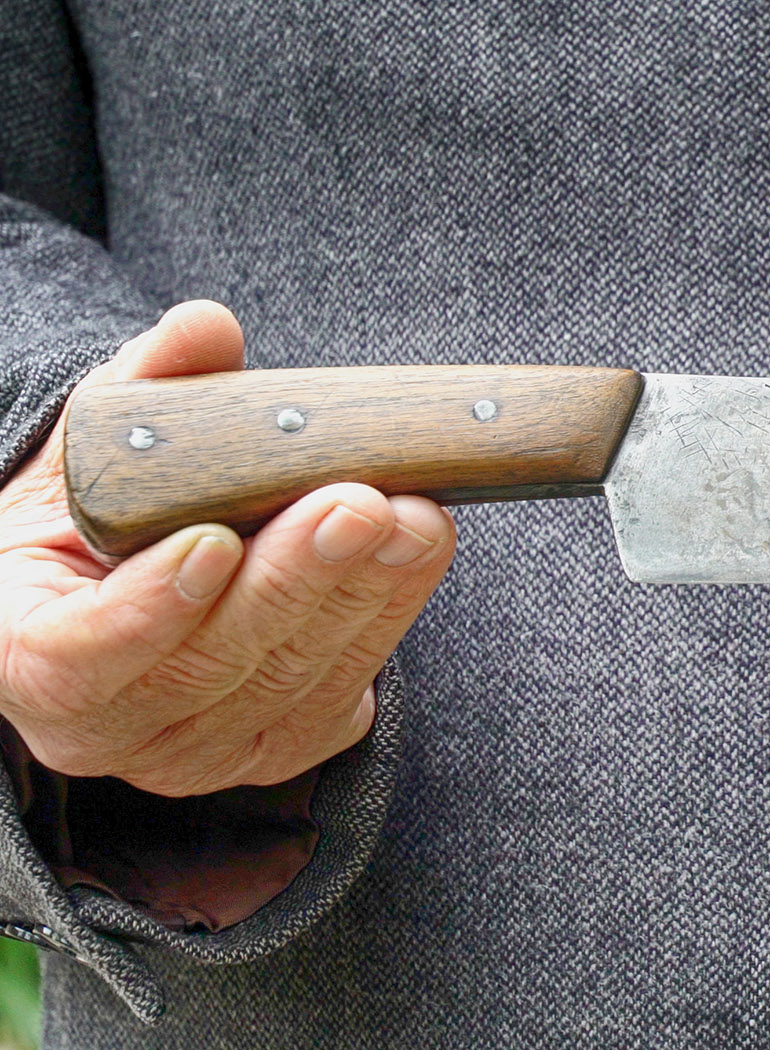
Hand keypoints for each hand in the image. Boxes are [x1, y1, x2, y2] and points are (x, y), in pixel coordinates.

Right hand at [0, 302, 454, 795]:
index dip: (149, 607)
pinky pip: (344, 691)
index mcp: (27, 653)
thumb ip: (146, 388)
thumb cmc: (99, 515)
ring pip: (292, 679)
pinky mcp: (277, 747)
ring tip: (413, 516)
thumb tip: (205, 329)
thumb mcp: (96, 446)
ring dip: (365, 593)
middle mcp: (108, 727)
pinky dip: (388, 616)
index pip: (81, 653)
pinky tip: (418, 554)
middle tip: (358, 504)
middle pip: (213, 664)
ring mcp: (197, 751)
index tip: (212, 543)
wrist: (130, 587)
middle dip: (296, 579)